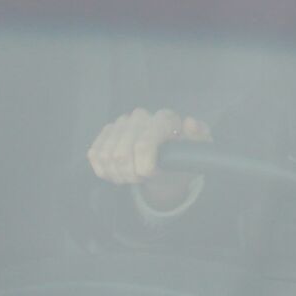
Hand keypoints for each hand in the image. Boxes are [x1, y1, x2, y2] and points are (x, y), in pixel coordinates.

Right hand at [87, 108, 210, 186]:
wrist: (167, 162)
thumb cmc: (183, 156)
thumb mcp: (198, 150)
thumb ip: (199, 137)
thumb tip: (189, 122)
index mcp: (164, 118)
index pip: (142, 145)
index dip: (144, 168)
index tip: (152, 175)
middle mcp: (141, 116)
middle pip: (121, 154)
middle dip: (131, 175)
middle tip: (143, 178)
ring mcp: (120, 123)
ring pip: (106, 156)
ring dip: (119, 174)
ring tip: (134, 176)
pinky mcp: (105, 133)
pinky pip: (95, 155)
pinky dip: (106, 171)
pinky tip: (121, 173)